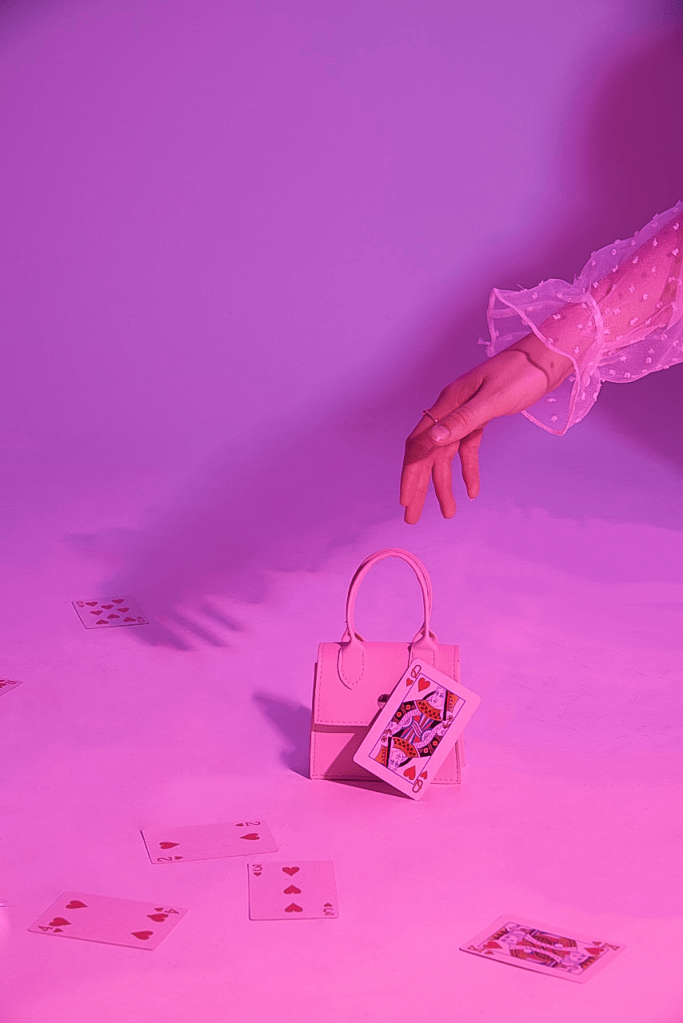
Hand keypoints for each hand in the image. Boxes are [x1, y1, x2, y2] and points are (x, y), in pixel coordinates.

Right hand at [400, 335, 572, 522]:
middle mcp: (451, 409)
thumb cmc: (522, 374)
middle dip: (420, 486)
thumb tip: (433, 440)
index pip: (420, 444)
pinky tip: (473, 491)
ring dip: (444, 484)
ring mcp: (465, 413)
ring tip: (447, 512)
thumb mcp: (493, 399)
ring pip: (446, 455)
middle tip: (413, 517)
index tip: (406, 501)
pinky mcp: (481, 417)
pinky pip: (467, 448)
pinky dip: (468, 469)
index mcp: (448, 403)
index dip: (411, 474)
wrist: (547, 357)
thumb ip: (463, 420)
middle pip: (428, 453)